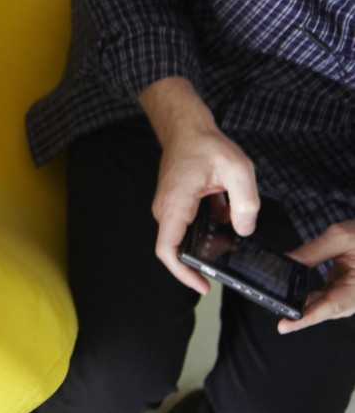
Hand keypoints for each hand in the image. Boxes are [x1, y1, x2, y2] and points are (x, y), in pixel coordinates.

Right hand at [140, 77, 259, 293]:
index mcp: (174, 206)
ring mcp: (169, 207)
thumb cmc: (204, 144)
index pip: (167, 250)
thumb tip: (244, 230)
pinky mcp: (176, 203)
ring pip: (186, 235)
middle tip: (229, 259)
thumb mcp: (238, 170)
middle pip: (176, 247)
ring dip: (209, 237)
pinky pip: (190, 223)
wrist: (186, 126)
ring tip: (231, 229)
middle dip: (203, 256)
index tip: (202, 285)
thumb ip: (245, 204)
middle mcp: (166, 209)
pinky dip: (210, 224)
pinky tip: (226, 213)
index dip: (183, 273)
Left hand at [279, 220, 354, 333]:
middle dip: (296, 308)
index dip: (306, 319)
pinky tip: (289, 286)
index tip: (284, 326)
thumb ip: (312, 252)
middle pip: (322, 308)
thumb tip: (285, 262)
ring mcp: (348, 295)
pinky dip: (304, 291)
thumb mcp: (340, 238)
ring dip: (299, 299)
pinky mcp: (340, 289)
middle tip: (270, 302)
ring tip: (277, 293)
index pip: (331, 307)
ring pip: (319, 303)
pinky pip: (320, 296)